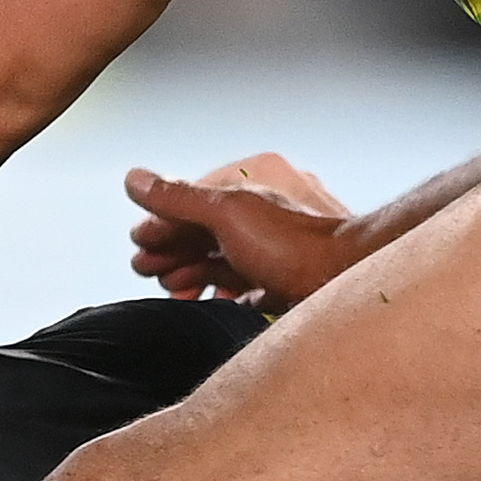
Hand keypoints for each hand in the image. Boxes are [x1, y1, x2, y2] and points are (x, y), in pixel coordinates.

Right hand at [122, 150, 362, 307]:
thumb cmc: (294, 246)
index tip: (141, 246)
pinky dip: (223, 293)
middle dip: (172, 252)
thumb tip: (136, 179)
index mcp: (247, 189)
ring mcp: (272, 250)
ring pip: (221, 259)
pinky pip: (245, 286)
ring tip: (175, 290)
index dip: (161, 225)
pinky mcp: (283, 282)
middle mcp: (260, 216)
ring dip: (193, 273)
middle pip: (203, 233)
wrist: (345, 280)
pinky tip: (211, 302)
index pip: (190, 203)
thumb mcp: (225, 214)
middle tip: (147, 270)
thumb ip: (178, 198)